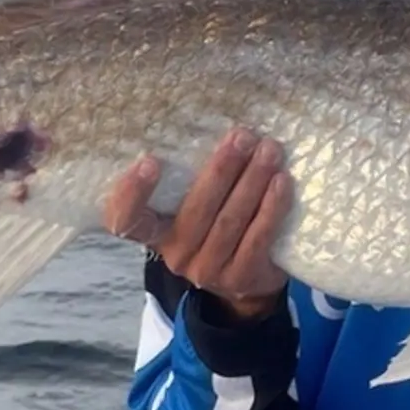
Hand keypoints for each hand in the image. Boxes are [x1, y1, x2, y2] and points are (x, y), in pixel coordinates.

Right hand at [102, 130, 291, 322]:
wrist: (247, 284)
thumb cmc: (215, 229)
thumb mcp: (193, 211)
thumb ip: (190, 181)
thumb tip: (212, 125)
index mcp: (155, 234)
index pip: (127, 218)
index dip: (133, 193)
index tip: (149, 161)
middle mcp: (175, 255)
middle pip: (197, 209)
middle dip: (222, 169)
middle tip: (242, 136)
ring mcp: (207, 270)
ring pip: (230, 220)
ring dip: (253, 180)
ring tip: (269, 150)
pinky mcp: (240, 278)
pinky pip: (257, 238)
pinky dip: (272, 207)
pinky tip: (281, 181)